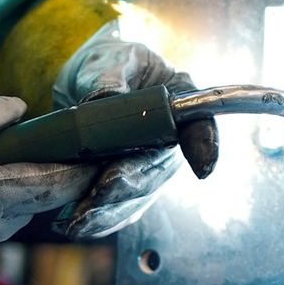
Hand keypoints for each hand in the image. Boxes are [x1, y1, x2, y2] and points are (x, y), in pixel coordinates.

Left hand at [51, 25, 193, 240]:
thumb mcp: (109, 58)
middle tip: (102, 191)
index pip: (201, 126)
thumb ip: (109, 76)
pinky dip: (98, 220)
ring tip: (79, 220)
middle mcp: (170, 142)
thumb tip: (104, 101)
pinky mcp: (128, 188)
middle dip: (130, 183)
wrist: (86, 82)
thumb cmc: (106, 63)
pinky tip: (78, 226)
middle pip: (158, 169)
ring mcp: (150, 168)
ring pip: (137, 196)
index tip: (201, 169)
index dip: (205, 148)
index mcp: (179, 102)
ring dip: (109, 210)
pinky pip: (118, 209)